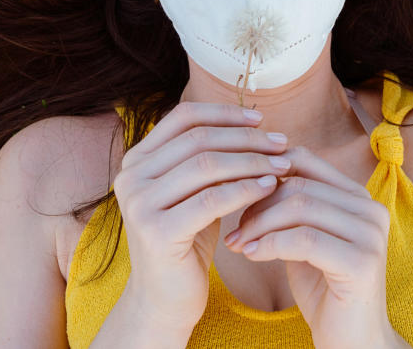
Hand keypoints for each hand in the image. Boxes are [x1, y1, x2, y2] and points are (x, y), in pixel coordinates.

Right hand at [111, 102, 292, 333]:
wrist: (164, 300)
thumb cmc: (185, 242)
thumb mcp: (192, 192)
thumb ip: (206, 159)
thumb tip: (252, 124)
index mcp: (136, 160)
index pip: (184, 118)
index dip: (225, 113)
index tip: (260, 117)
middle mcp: (130, 177)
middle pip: (199, 139)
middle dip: (246, 138)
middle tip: (281, 143)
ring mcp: (139, 204)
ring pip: (206, 165)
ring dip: (252, 161)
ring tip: (282, 164)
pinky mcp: (157, 232)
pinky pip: (212, 200)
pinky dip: (246, 189)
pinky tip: (270, 188)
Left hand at [221, 144, 394, 347]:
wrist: (353, 341)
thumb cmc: (325, 288)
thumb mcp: (305, 238)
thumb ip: (290, 207)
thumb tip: (249, 173)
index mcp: (358, 195)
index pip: (304, 160)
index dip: (263, 172)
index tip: (235, 195)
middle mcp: (371, 208)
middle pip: (298, 185)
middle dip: (257, 204)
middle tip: (234, 228)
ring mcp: (370, 234)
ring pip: (300, 207)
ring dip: (259, 224)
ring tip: (238, 242)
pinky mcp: (362, 262)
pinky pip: (304, 239)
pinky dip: (270, 243)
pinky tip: (251, 254)